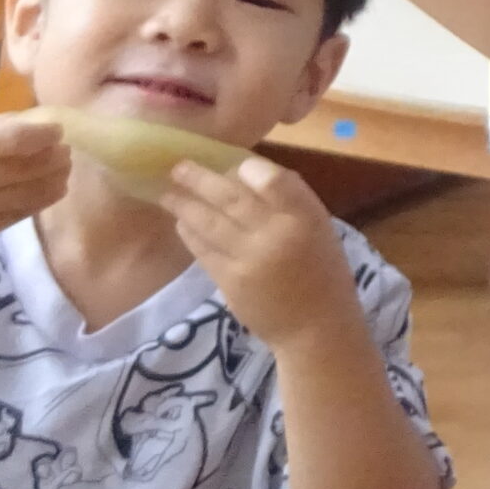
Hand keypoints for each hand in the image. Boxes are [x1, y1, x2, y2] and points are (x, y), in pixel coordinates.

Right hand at [0, 115, 69, 269]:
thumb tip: (36, 123)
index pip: (13, 139)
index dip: (43, 133)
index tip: (58, 129)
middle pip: (30, 167)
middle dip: (57, 156)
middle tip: (67, 149)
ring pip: (32, 193)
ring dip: (56, 178)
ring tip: (64, 168)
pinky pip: (19, 215)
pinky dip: (39, 200)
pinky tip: (49, 189)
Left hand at [163, 157, 359, 352]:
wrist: (315, 326)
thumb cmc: (322, 269)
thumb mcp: (319, 227)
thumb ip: (289, 200)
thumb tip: (246, 172)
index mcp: (306, 216)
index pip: (273, 180)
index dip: (248, 168)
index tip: (230, 162)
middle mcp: (276, 233)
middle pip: (232, 197)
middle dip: (201, 179)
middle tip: (178, 166)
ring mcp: (249, 259)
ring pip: (210, 222)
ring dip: (186, 204)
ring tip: (168, 192)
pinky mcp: (230, 282)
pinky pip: (204, 250)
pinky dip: (190, 233)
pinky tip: (181, 222)